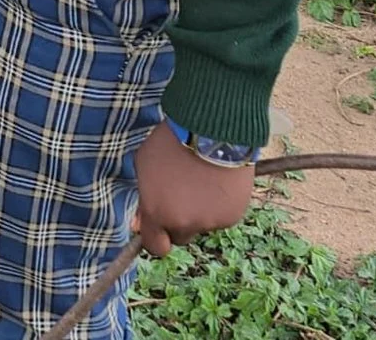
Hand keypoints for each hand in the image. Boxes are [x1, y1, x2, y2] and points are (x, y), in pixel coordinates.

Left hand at [131, 122, 253, 257]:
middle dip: (179, 222)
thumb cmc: (172, 142)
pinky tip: (217, 181)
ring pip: (202, 224)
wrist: (212, 130)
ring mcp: (210, 222)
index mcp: (158, 212)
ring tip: (201, 180)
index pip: (155, 246)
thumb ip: (144, 195)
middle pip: (180, 236)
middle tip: (182, 196)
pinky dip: (219, 205)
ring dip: (200, 211)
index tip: (158, 227)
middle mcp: (184, 223)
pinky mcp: (232, 216)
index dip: (156, 237)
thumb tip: (143, 219)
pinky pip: (221, 216)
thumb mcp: (144, 164)